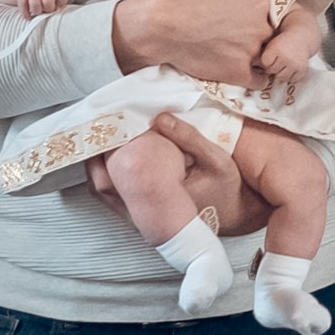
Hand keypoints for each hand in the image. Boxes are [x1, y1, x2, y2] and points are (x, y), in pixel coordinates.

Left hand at [88, 112, 271, 236]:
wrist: (235, 216)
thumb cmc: (228, 190)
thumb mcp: (216, 160)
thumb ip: (189, 138)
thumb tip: (160, 118)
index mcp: (162, 198)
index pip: (124, 167)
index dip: (114, 142)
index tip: (115, 119)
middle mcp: (144, 212)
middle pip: (103, 180)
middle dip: (99, 150)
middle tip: (103, 124)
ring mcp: (138, 216)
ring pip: (101, 188)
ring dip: (98, 163)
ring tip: (104, 137)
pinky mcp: (139, 216)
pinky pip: (109, 196)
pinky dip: (105, 175)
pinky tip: (111, 158)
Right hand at [114, 0, 280, 86]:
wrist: (162, 26)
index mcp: (260, 5)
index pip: (272, 16)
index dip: (261, 20)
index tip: (246, 23)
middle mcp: (261, 28)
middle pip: (271, 37)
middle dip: (260, 39)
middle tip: (239, 39)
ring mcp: (251, 52)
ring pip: (267, 58)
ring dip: (260, 58)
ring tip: (240, 55)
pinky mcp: (238, 73)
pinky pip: (260, 80)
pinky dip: (256, 78)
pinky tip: (245, 72)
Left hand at [256, 12, 321, 84]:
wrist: (302, 36)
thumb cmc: (283, 41)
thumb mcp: (271, 43)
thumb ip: (260, 55)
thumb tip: (250, 70)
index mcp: (276, 49)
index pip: (264, 63)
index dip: (265, 61)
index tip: (269, 56)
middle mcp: (285, 57)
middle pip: (272, 71)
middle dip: (272, 67)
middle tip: (276, 60)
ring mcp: (294, 64)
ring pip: (281, 78)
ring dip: (280, 73)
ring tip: (282, 65)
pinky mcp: (302, 69)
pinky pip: (292, 79)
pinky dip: (291, 76)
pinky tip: (290, 68)